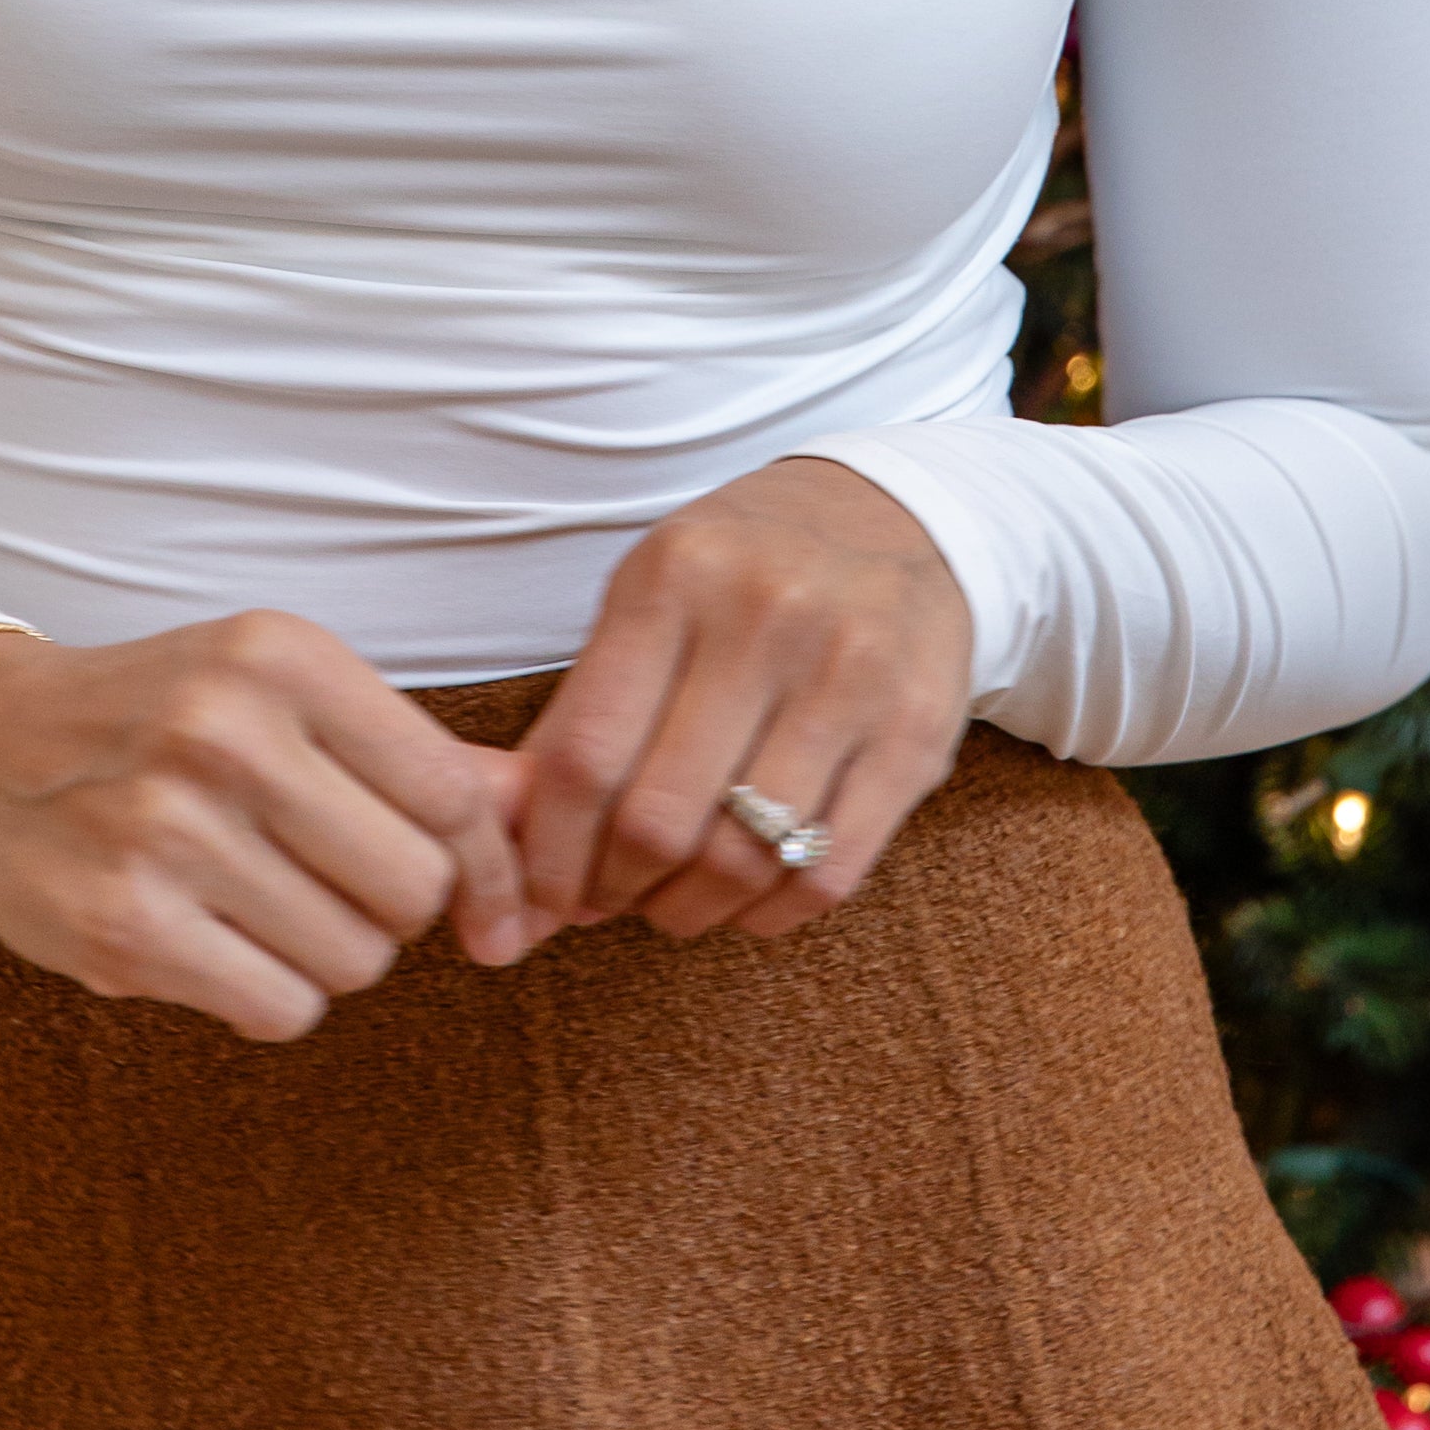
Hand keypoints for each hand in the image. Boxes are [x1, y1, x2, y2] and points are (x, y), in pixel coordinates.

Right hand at [0, 607, 530, 1042]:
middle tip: (331, 887)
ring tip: (258, 905)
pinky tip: (219, 947)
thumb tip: (551, 807)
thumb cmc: (161, 719)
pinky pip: (281, 1007)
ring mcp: (168, 828)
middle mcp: (226, 729)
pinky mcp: (124, 925)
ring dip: (326, 955)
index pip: (453, 795)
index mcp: (281, 657)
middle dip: (393, 912)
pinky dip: (269, 995)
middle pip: (414, 890)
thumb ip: (420, 756)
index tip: (495, 914)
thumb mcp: (284, 697)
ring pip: (354, 959)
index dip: (493, 871)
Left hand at [491, 460, 972, 958]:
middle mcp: (765, 618)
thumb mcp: (651, 595)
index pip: (586, 753)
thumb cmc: (744, 568)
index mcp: (676, 575)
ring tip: (670, 901)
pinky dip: (769, 913)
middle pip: (660, 819)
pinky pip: (828, 874)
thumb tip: (512, 842)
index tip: (535, 895)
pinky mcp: (917, 736)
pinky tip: (745, 898)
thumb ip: (582, 709)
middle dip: (614, 888)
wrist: (899, 516)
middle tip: (604, 900)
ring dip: (689, 909)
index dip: (550, 851)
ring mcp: (851, 678)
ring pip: (744, 858)